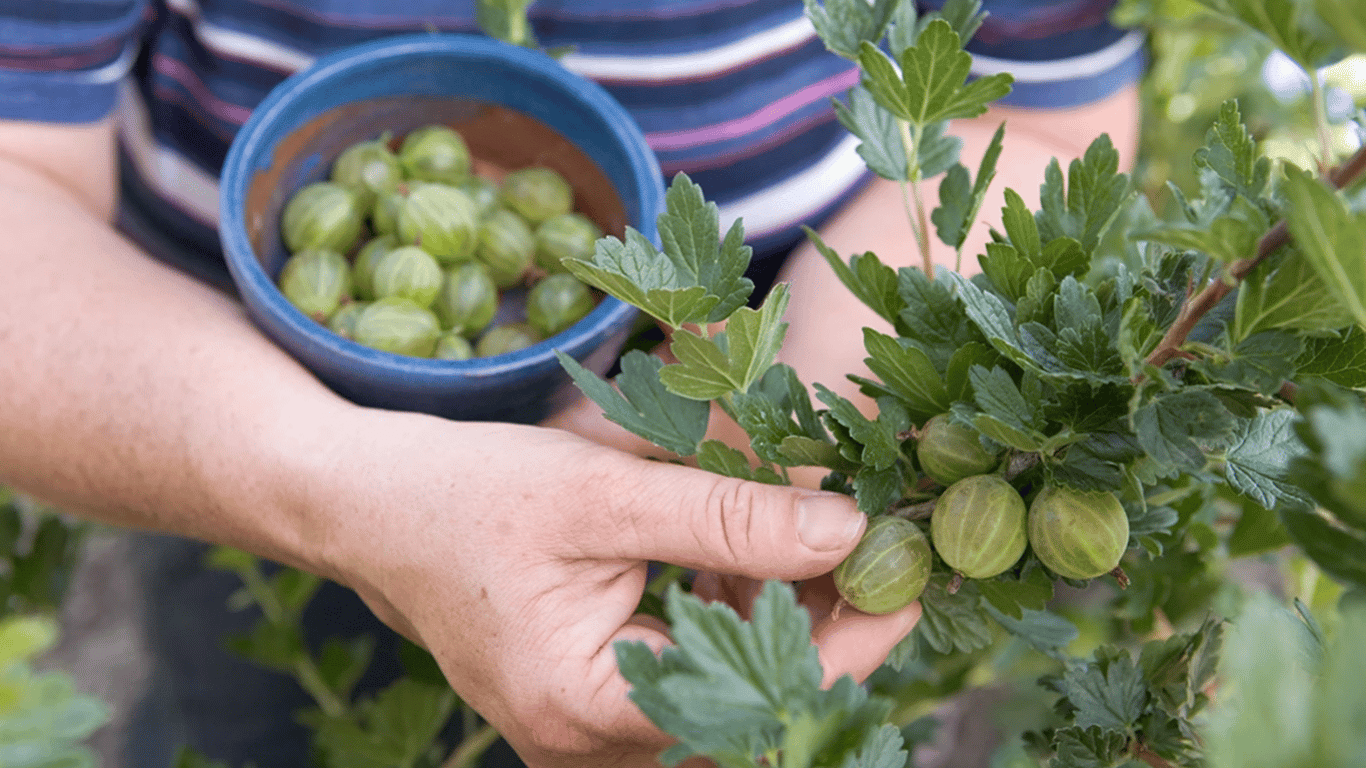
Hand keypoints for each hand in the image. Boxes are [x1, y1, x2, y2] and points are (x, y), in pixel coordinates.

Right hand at [309, 407, 918, 767]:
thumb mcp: (603, 492)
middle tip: (879, 547)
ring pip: (728, 685)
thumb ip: (724, 516)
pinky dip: (730, 611)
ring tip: (818, 535)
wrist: (373, 508)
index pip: (758, 696)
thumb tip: (848, 533)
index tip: (909, 581)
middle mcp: (590, 744)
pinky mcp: (594, 699)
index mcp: (587, 708)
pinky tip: (752, 551)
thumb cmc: (468, 495)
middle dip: (821, 622)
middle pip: (751, 699)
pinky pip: (690, 669)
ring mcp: (591, 729)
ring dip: (779, 612)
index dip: (847, 643)